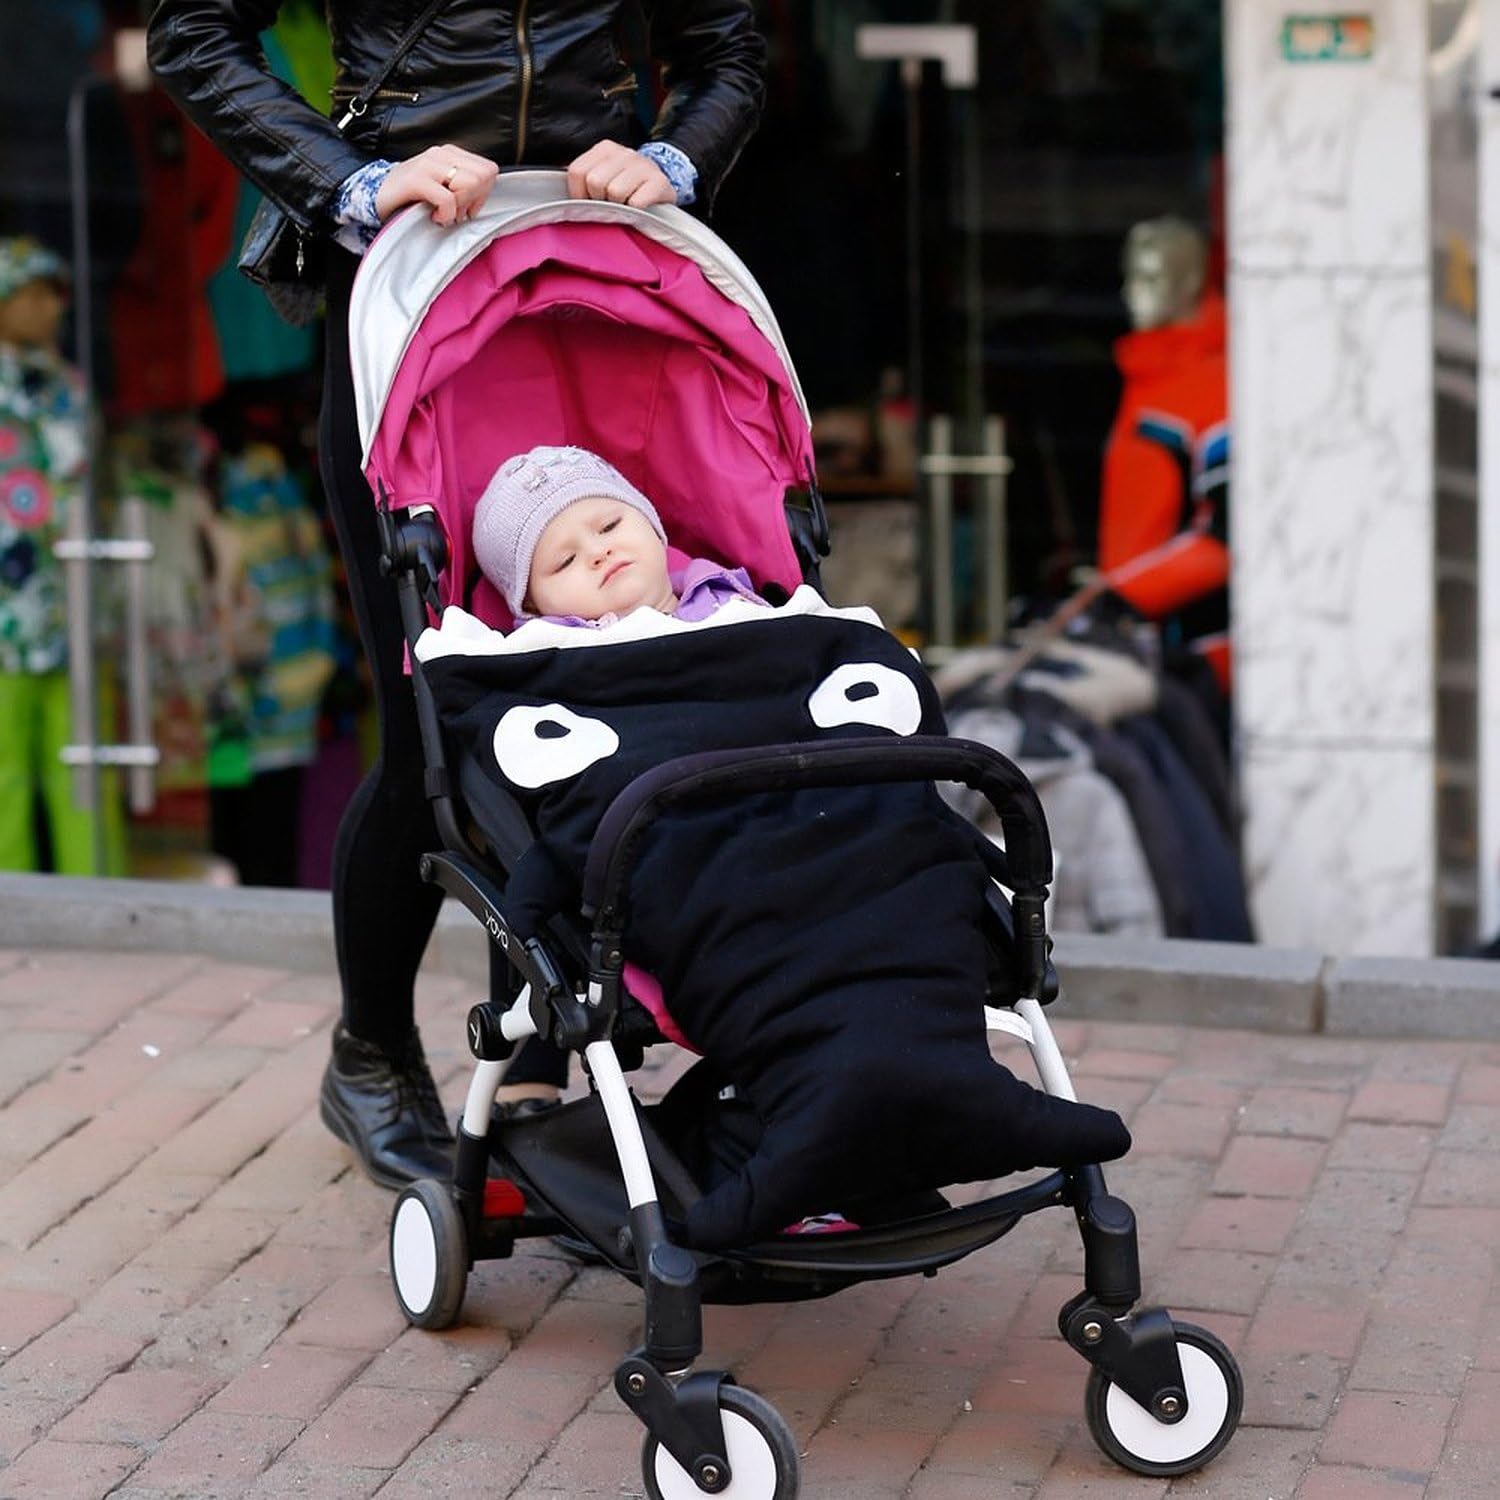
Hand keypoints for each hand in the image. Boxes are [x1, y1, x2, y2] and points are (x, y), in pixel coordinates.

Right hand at [375, 145, 499, 227]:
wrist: (377, 196)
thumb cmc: (413, 196)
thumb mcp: (444, 188)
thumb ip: (465, 188)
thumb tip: (482, 199)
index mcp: (451, 154)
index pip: (488, 169)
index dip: (484, 193)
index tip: (467, 206)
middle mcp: (441, 154)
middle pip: (482, 176)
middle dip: (474, 200)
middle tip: (457, 212)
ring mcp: (428, 164)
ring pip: (469, 184)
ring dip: (460, 207)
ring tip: (445, 213)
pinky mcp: (416, 179)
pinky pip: (448, 199)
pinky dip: (446, 215)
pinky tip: (435, 216)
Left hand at [566, 140, 676, 206]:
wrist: (662, 186)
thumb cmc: (627, 187)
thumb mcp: (603, 175)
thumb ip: (582, 180)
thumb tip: (561, 197)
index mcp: (604, 149)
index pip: (577, 171)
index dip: (579, 193)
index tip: (589, 201)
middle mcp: (623, 152)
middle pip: (595, 181)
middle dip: (600, 200)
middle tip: (610, 204)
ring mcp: (642, 165)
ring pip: (615, 192)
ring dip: (619, 206)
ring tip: (625, 204)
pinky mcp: (659, 182)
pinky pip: (636, 203)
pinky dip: (635, 212)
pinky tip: (639, 208)